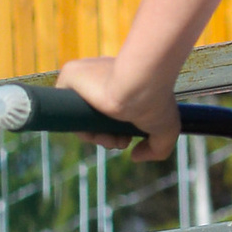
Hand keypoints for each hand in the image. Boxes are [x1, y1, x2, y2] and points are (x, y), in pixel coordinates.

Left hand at [58, 52, 179, 160]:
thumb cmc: (156, 101)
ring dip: (96, 137)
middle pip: (96, 119)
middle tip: (121, 142)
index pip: (111, 112)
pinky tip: (94, 132)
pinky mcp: (71, 74)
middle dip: (109, 137)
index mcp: (123, 83)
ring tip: (112, 139)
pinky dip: (77, 126)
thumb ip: (156, 149)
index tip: (127, 140)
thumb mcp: (167, 129)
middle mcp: (103, 78)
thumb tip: (135, 156)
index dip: (117, 132)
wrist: (141, 84)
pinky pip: (64, 108)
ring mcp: (86, 77)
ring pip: (82, 117)